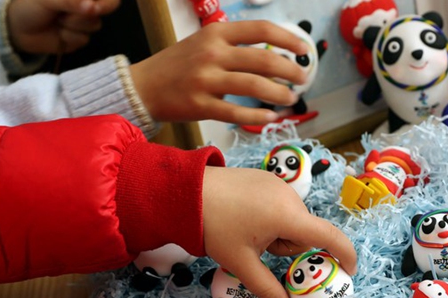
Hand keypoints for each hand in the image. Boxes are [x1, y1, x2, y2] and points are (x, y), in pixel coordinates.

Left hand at [7, 0, 120, 54]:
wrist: (18, 29)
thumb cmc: (30, 6)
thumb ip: (71, 1)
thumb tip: (92, 8)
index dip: (106, 1)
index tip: (95, 7)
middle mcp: (88, 3)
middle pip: (108, 7)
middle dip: (87, 13)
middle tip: (72, 14)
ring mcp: (86, 20)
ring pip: (94, 24)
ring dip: (73, 24)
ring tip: (56, 19)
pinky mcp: (82, 37)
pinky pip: (85, 38)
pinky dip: (69, 36)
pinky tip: (58, 32)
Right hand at [129, 20, 308, 124]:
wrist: (143, 86)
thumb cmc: (180, 65)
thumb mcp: (205, 43)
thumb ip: (235, 46)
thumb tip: (275, 56)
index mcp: (216, 33)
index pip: (260, 29)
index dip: (287, 39)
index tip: (303, 49)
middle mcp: (212, 53)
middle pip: (263, 60)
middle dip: (290, 70)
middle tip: (303, 78)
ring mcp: (205, 80)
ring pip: (253, 86)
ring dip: (279, 93)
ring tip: (291, 98)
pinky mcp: (200, 105)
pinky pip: (236, 112)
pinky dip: (258, 115)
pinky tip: (271, 117)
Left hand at [202, 167, 356, 297]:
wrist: (186, 191)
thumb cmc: (214, 227)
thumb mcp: (240, 262)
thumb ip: (266, 287)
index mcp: (288, 216)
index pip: (330, 236)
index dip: (345, 254)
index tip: (350, 270)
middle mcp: (290, 196)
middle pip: (305, 232)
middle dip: (288, 246)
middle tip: (257, 249)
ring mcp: (278, 184)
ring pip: (292, 220)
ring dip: (279, 232)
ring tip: (247, 232)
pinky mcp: (267, 178)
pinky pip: (281, 205)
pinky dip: (271, 217)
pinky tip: (245, 217)